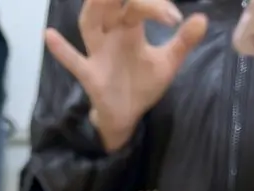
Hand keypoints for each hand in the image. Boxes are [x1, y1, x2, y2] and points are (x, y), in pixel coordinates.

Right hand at [45, 0, 207, 150]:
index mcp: (129, 27)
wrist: (129, 116)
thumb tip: (203, 19)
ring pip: (89, 23)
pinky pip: (74, 61)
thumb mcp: (168, 63)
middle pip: (109, 3)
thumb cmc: (143, 84)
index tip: (175, 19)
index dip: (155, 5)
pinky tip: (50, 36)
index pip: (137, 4)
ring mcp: (97, 53)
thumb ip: (183, 42)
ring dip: (93, 8)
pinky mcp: (90, 75)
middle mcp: (110, 33)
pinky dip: (62, 51)